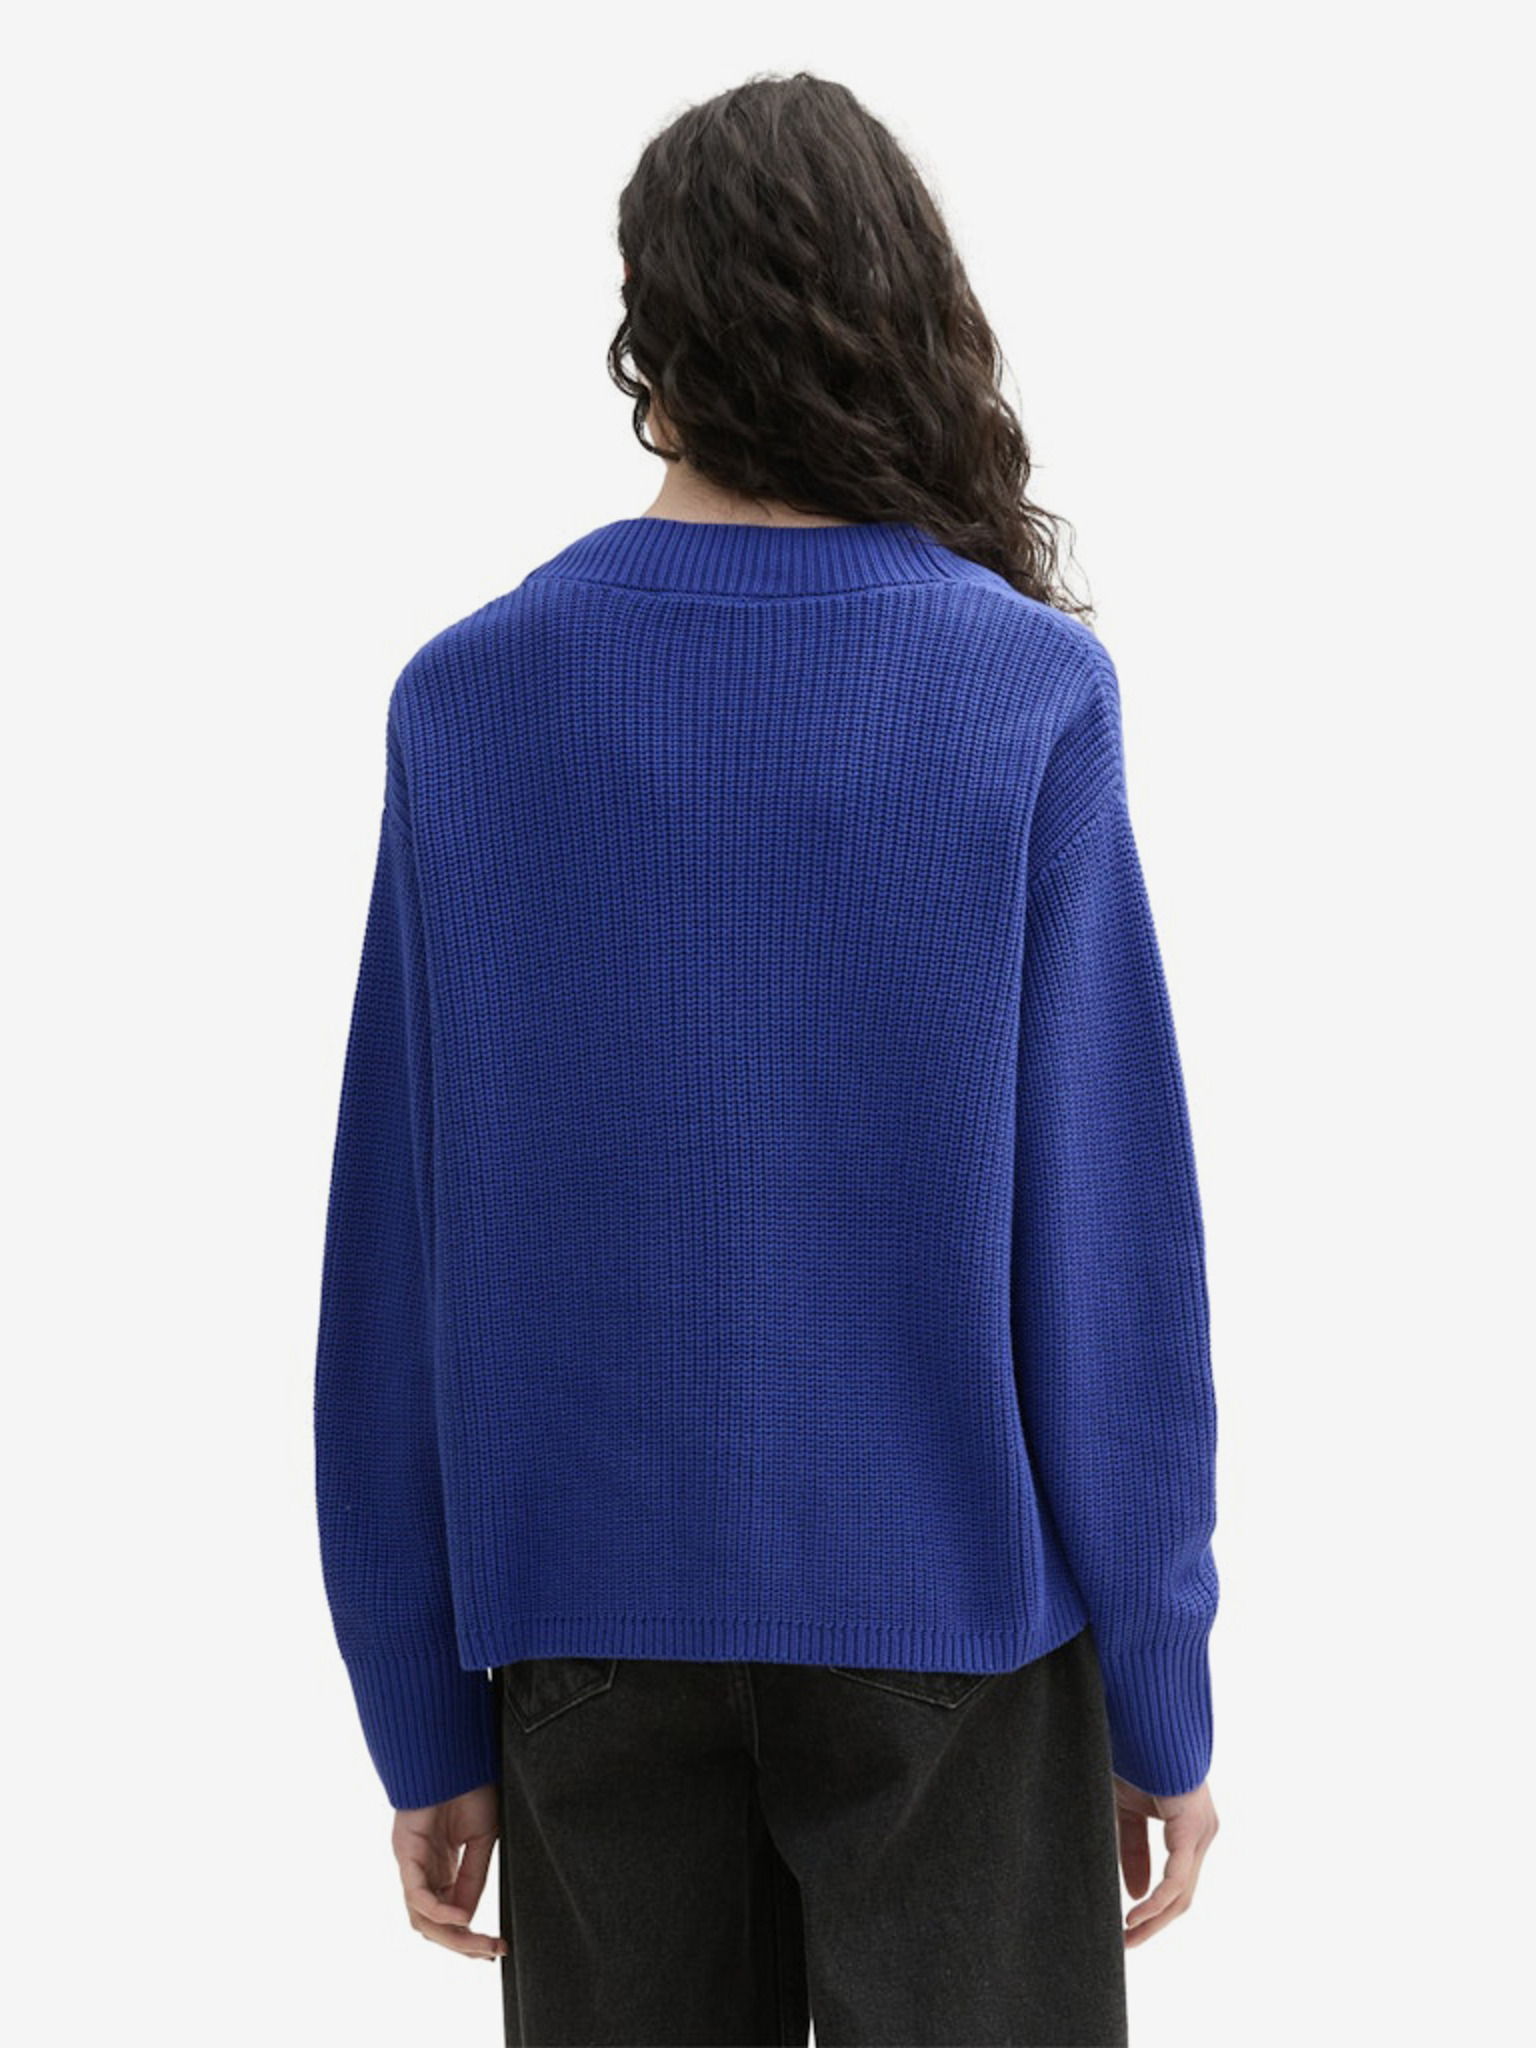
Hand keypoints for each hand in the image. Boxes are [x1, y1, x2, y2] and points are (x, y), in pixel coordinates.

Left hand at [391, 1781, 507, 1960]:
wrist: (458, 1753)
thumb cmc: (469, 1786)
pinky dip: (438, 1910)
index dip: (470, 1938)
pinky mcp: (406, 1851)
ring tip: (480, 1943)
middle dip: (462, 1944)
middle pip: (432, 1925)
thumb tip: (469, 1917)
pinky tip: (461, 1917)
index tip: (498, 1949)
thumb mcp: (482, 1838)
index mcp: (439, 1869)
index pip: (448, 1917)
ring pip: (421, 1917)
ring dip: (451, 1936)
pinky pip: (417, 1892)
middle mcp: (421, 1870)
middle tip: (491, 1953)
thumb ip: (473, 1877)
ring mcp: (410, 1862)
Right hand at [1113, 1772, 1218, 1947]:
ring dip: (1154, 1920)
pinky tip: (1135, 1915)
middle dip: (1152, 1923)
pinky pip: (1177, 1877)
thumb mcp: (1125, 1812)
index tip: (1123, 1931)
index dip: (1149, 1911)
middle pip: (1181, 1895)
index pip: (1173, 1883)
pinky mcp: (1193, 1828)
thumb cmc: (1133, 1758)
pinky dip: (1157, 1900)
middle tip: (1124, 1944)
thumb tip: (1135, 1895)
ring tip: (1126, 1937)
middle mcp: (1200, 1834)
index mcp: (1187, 1830)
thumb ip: (1132, 1851)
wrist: (1139, 1721)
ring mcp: (1201, 1832)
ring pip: (1182, 1893)